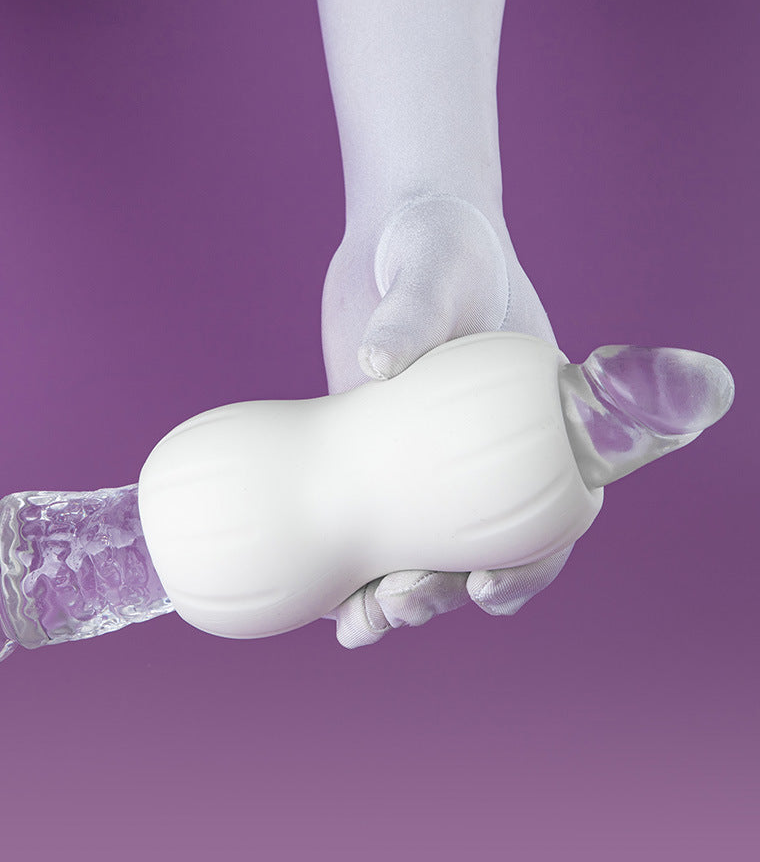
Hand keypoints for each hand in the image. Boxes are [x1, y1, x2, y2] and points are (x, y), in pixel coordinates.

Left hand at [320, 194, 571, 646]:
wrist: (395, 233)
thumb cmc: (439, 240)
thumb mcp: (436, 265)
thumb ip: (416, 310)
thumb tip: (378, 363)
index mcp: (533, 426)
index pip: (547, 514)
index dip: (528, 565)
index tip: (484, 588)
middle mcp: (482, 458)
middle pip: (475, 549)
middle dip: (440, 591)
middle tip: (397, 607)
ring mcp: (423, 466)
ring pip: (417, 551)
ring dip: (391, 597)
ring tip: (354, 628)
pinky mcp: (372, 459)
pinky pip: (365, 521)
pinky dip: (345, 562)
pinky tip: (314, 597)